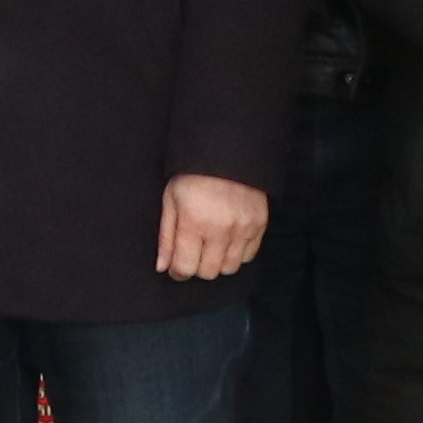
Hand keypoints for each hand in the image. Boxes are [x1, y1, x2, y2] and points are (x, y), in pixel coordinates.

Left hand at [155, 176, 269, 283]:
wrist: (227, 151)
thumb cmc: (193, 175)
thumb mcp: (170, 200)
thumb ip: (166, 236)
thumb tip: (163, 266)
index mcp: (194, 222)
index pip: (186, 266)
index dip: (178, 272)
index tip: (176, 268)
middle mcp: (220, 229)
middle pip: (209, 272)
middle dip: (197, 268)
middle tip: (193, 254)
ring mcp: (243, 228)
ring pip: (230, 267)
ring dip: (218, 263)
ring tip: (211, 247)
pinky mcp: (259, 224)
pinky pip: (249, 255)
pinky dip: (237, 254)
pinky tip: (228, 241)